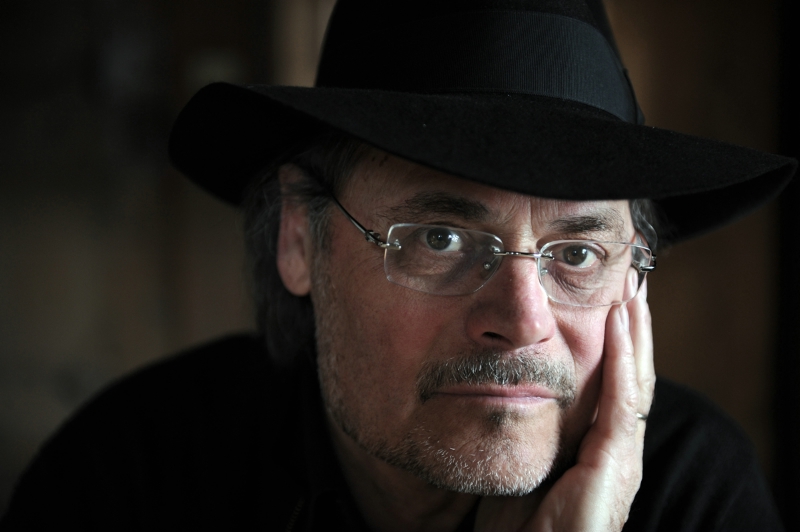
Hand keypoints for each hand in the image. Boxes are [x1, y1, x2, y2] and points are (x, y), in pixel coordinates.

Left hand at [475, 280, 654, 530]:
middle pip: (633, 375)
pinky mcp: (614, 465)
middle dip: (635, 329)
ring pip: (635, 380)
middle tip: (633, 283)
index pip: (614, 384)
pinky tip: (619, 324)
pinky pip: (622, 401)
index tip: (613, 303)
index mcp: (598, 449)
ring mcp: (620, 457)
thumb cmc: (516, 524)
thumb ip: (526, 429)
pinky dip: (623, 358)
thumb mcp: (523, 464)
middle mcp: (617, 450)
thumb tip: (505, 390)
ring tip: (634, 291)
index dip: (618, 344)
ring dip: (636, 332)